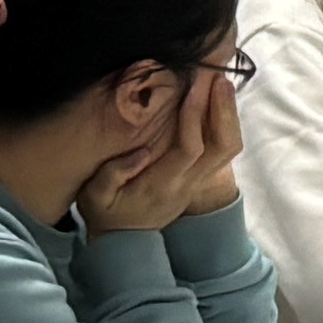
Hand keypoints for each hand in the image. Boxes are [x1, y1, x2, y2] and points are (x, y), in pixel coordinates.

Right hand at [81, 63, 243, 234]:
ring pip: (228, 149)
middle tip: (219, 79)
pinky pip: (221, 150)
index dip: (194, 118)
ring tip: (222, 85)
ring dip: (228, 116)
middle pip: (223, 147)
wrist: (124, 243)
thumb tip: (141, 151)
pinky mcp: (199, 179)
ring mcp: (197, 182)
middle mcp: (188, 184)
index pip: (190, 149)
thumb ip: (113, 175)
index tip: (193, 89)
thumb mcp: (94, 198)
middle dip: (224, 111)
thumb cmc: (105, 214)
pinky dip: (224, 124)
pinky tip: (216, 103)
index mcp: (162, 185)